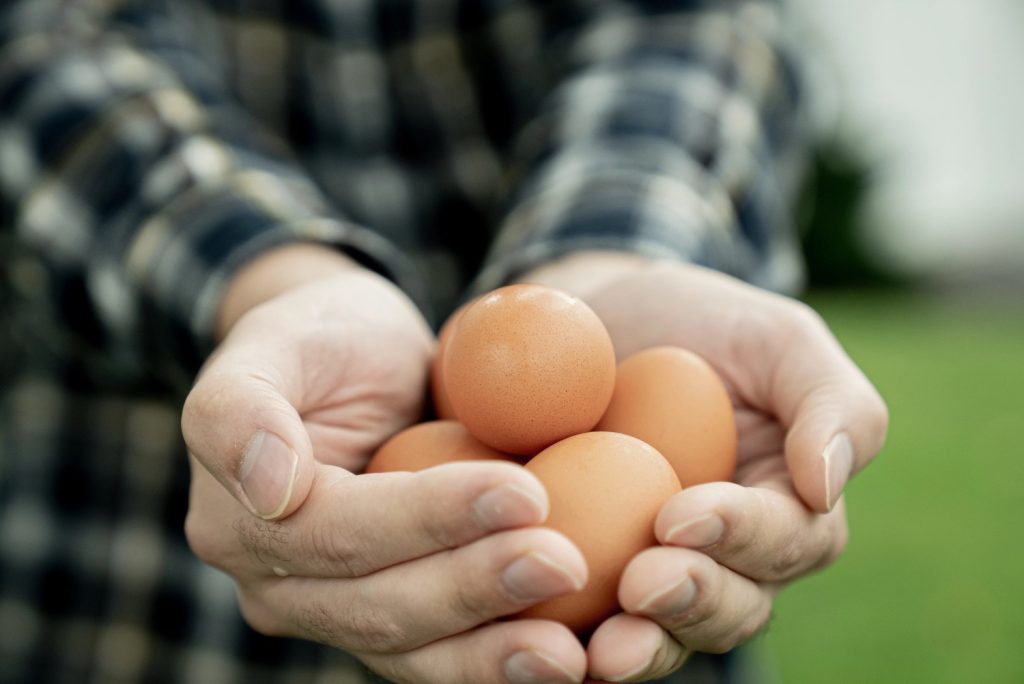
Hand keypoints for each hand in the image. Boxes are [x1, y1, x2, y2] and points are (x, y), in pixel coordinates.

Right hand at [182, 245, 589, 682]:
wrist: (351, 366)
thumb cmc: (318, 338)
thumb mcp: (272, 341)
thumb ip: (239, 408)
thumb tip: (273, 490)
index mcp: (239, 521)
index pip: (339, 532)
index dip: (430, 519)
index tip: (524, 492)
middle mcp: (279, 587)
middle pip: (379, 606)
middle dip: (476, 590)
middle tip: (566, 563)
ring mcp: (334, 613)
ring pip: (413, 650)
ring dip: (493, 654)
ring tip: (572, 651)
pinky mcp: (390, 620)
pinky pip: (442, 655)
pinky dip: (497, 664)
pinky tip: (565, 662)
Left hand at [522, 252, 887, 680]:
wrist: (591, 326)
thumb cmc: (698, 325)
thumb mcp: (777, 339)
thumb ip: (829, 401)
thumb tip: (826, 486)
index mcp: (786, 507)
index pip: (787, 539)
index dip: (742, 537)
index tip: (680, 515)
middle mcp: (728, 559)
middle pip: (733, 607)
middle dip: (693, 604)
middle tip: (642, 584)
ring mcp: (654, 574)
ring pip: (663, 635)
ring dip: (639, 646)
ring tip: (599, 650)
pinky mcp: (586, 577)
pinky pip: (581, 621)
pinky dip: (564, 637)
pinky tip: (533, 638)